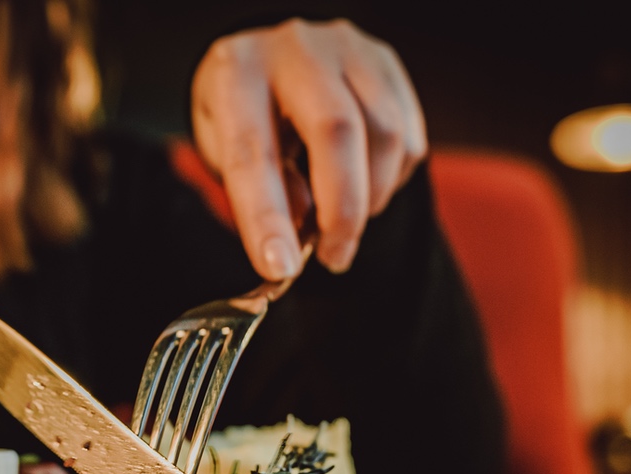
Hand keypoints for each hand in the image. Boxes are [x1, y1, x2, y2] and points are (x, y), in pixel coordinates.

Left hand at [191, 18, 426, 279]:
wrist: (270, 61)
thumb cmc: (241, 112)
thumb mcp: (223, 148)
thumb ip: (254, 188)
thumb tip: (294, 232)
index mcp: (237, 73)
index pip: (253, 152)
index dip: (267, 218)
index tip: (280, 268)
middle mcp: (294, 49)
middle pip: (336, 132)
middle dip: (341, 211)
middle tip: (333, 257)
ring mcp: (347, 50)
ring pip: (384, 134)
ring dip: (370, 197)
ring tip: (343, 221)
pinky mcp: (386, 63)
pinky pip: (408, 134)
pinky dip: (392, 177)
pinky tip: (363, 184)